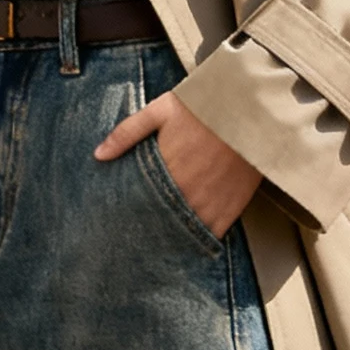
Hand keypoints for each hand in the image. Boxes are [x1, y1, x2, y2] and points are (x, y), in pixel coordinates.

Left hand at [95, 89, 261, 238]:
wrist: (250, 106)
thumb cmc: (204, 106)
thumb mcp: (160, 110)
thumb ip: (127, 133)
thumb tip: (99, 154)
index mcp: (167, 169)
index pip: (141, 203)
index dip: (132, 214)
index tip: (123, 222)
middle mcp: (188, 191)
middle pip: (162, 221)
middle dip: (151, 228)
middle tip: (141, 237)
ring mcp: (211, 202)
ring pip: (186, 231)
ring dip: (174, 236)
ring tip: (163, 243)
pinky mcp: (233, 206)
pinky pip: (213, 232)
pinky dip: (201, 238)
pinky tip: (192, 240)